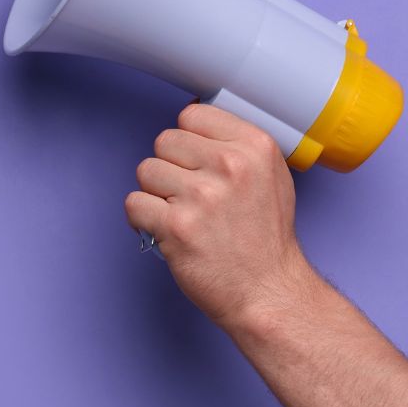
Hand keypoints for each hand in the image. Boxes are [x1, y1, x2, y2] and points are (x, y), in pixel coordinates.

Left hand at [124, 101, 316, 334]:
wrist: (268, 291)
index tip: (197, 162)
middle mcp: (231, 165)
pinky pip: (134, 203)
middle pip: (165, 140)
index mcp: (256, 147)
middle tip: (191, 196)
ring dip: (157, 195)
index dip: (190, 141)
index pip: (193, 115)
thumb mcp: (273, 177)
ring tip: (184, 215)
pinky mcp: (177, 226)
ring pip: (146, 170)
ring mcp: (202, 195)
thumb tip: (195, 128)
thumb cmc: (267, 240)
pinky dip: (143, 220)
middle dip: (171, 167)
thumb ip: (238, 147)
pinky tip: (166, 231)